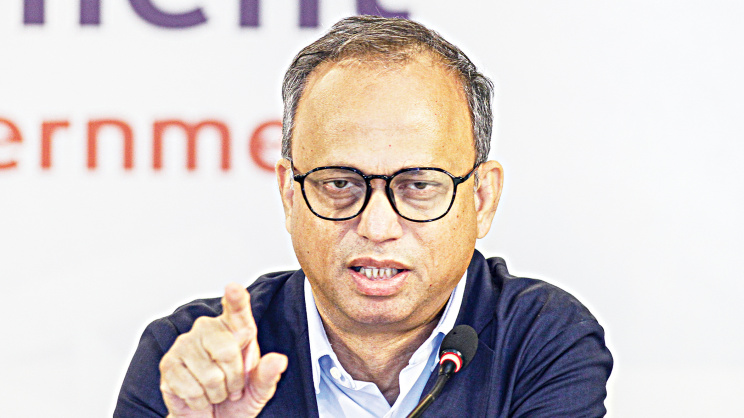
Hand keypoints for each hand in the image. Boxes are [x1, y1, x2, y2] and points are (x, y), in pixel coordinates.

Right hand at [159, 283, 287, 417]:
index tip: (233, 288)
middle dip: (234, 379)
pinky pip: (191, 389)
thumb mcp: (259, 389)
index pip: (237, 309)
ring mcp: (185, 344)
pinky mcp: (168, 364)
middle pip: (227, 351)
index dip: (236, 299)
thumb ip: (268, 375)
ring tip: (216, 392)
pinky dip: (200, 401)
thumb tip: (279, 360)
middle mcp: (207, 329)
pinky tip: (199, 397)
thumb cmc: (236, 397)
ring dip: (217, 394)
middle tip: (233, 388)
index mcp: (235, 327)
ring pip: (210, 375)